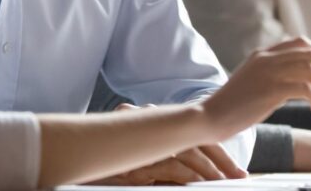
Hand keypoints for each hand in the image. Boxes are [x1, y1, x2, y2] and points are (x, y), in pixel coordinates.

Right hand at [86, 104, 246, 184]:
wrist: (71, 170)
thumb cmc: (106, 173)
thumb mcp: (140, 168)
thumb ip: (162, 165)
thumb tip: (191, 176)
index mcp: (150, 126)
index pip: (188, 132)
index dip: (213, 150)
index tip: (233, 170)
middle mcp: (147, 126)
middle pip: (193, 137)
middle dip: (220, 158)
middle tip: (240, 177)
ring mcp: (141, 140)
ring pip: (187, 150)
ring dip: (211, 169)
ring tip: (228, 183)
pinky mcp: (137, 159)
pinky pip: (172, 164)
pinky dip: (193, 175)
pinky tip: (206, 184)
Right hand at [204, 36, 310, 136]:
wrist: (212, 116)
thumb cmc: (234, 105)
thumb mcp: (253, 81)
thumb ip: (273, 75)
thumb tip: (305, 80)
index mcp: (262, 54)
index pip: (300, 42)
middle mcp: (267, 58)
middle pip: (310, 55)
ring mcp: (269, 72)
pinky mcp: (271, 90)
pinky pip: (306, 89)